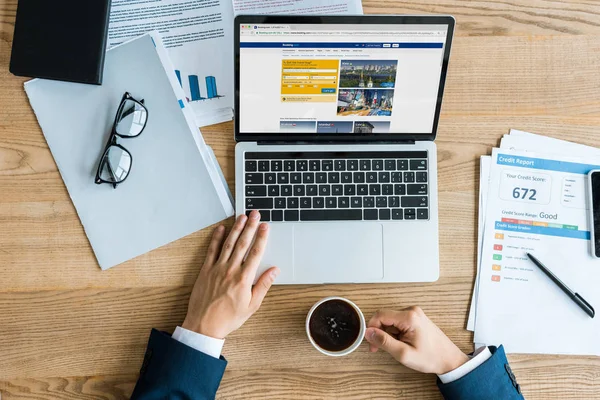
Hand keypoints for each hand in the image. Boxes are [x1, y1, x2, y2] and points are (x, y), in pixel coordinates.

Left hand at [181, 210, 279, 338]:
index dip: (261, 237)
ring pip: (228, 243)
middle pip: (243, 243)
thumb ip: (263, 285)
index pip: (255, 253)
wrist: (204, 325)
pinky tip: (221, 229)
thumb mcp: (252, 305)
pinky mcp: (206, 270)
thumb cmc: (228, 318)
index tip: (265, 226)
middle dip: (250, 226)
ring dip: (236, 228)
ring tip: (241, 217)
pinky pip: (212, 250)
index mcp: (244, 279)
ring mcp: (217, 268)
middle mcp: (230, 270)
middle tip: (255, 214)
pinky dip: (216, 238)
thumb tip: (274, 271)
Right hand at [364, 306, 468, 374]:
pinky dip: (395, 333)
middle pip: (385, 317)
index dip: (371, 328)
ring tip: (395, 348)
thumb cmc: (431, 357)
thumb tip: (368, 332)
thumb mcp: (404, 353)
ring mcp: (414, 314)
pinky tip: (401, 343)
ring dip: (387, 334)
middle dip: (379, 333)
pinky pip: (398, 322)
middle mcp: (412, 311)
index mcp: (409, 317)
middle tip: (379, 348)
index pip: (380, 315)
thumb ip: (384, 342)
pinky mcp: (415, 318)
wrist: (449, 359)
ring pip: (390, 321)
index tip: (371, 342)